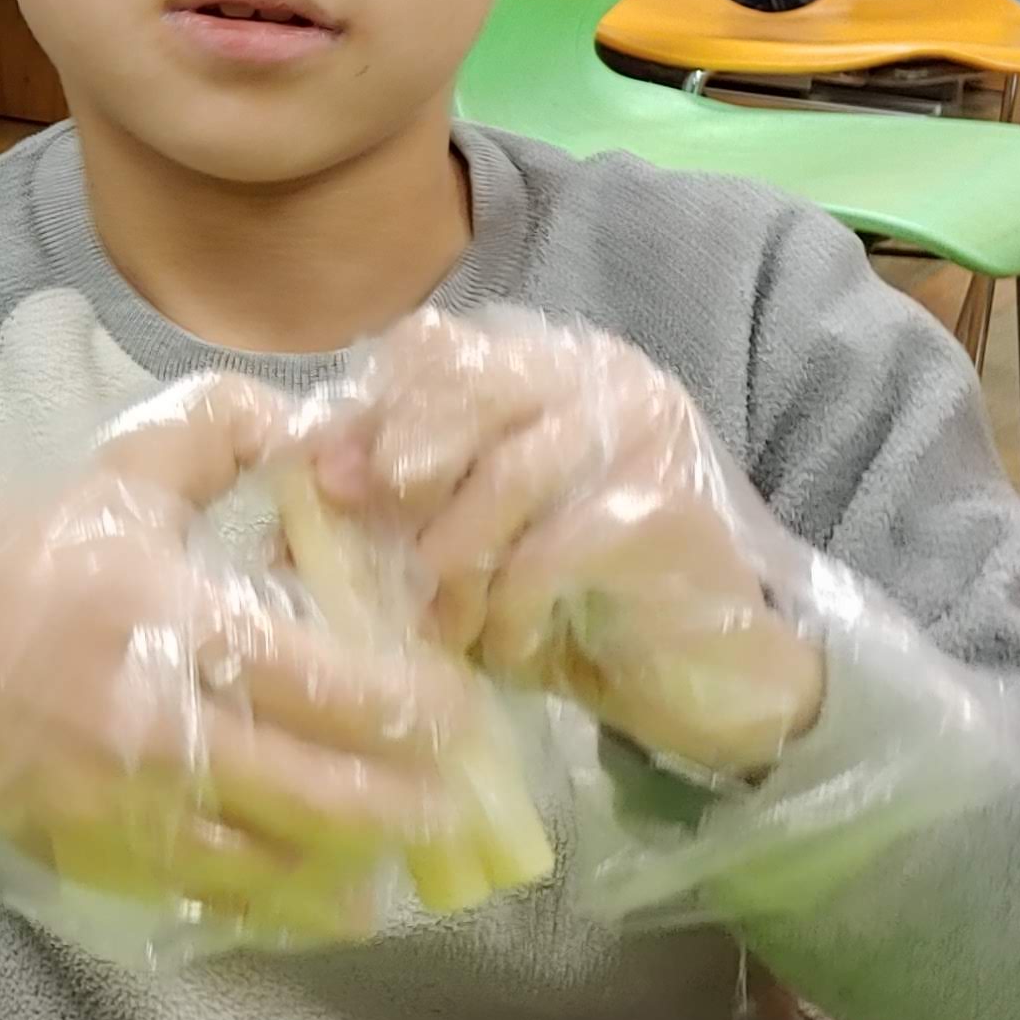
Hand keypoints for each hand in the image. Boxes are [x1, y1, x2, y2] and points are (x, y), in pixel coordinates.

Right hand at [0, 376, 478, 942]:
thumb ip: (217, 436)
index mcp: (167, 618)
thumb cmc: (23, 562)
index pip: (322, 680)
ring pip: (270, 862)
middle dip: (404, 803)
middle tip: (456, 799)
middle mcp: (152, 721)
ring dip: (351, 870)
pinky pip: (206, 897)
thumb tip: (309, 424)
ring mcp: (122, 802)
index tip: (458, 708)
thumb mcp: (115, 479)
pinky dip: (274, 906)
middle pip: (315, 790)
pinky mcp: (93, 853)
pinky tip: (321, 902)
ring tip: (403, 863)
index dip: (409, 707)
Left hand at [303, 310, 822, 776]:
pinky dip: (512, 609)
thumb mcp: (475, 534)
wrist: (714, 672)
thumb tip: (305, 487)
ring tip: (447, 625)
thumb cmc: (576, 599)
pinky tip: (512, 647)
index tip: (327, 484)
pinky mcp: (665, 505)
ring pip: (505, 475)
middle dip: (404, 468)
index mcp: (544, 365)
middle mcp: (599, 377)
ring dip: (456, 564)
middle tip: (379, 543)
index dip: (371, 410)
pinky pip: (552, 550)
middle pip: (468, 386)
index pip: (436, 346)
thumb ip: (407, 495)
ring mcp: (641, 432)